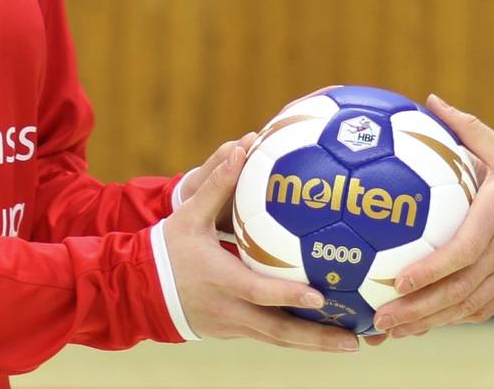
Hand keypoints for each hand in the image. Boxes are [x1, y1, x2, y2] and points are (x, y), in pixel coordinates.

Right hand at [165, 138, 361, 351]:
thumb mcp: (188, 216)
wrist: (140, 289)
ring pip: (277, 340)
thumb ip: (217, 186)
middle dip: (316, 338)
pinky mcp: (233, 331)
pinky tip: (322, 334)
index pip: (258, 291)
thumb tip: (241, 149)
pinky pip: (269, 336)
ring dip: (313, 344)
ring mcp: (232, 326)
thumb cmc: (167, 248)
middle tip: (353, 340)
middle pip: (278, 331)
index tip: (319, 298)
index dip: (288, 295)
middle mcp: (229, 310)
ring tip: (350, 343)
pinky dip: (296, 338)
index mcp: (220, 279)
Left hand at [369, 96, 493, 337]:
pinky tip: (427, 324)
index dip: (430, 270)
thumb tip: (432, 101)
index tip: (399, 280)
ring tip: (393, 329)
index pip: (462, 251)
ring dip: (430, 321)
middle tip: (380, 318)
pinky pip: (483, 309)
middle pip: (457, 290)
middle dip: (417, 309)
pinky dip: (454, 319)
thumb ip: (469, 129)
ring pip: (467, 307)